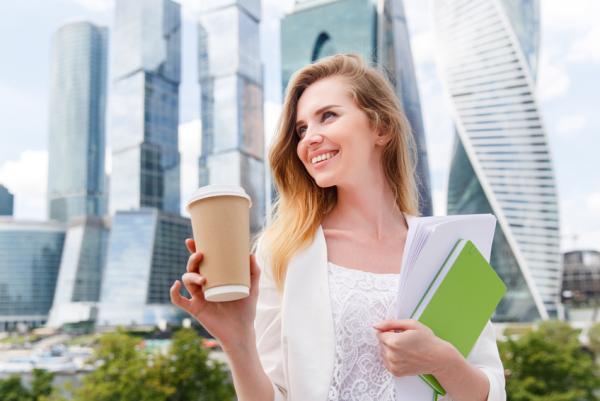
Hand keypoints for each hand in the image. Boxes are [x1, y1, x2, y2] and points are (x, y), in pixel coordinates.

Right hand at [170, 238, 260, 352]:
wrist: (241, 332)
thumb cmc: (246, 310)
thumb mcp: (252, 288)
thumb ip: (254, 271)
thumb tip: (250, 254)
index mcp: (215, 278)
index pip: (202, 261)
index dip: (194, 250)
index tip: (192, 240)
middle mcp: (204, 286)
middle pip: (192, 268)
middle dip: (192, 259)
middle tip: (201, 255)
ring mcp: (198, 297)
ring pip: (186, 281)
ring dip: (190, 276)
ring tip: (202, 279)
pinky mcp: (195, 309)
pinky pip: (179, 300)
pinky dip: (174, 293)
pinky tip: (176, 285)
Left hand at [373, 319, 453, 377]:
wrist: (438, 358)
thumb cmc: (427, 339)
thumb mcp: (411, 324)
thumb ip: (390, 323)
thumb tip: (375, 325)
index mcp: (393, 342)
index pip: (380, 333)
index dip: (389, 331)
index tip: (399, 332)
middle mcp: (391, 355)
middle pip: (381, 343)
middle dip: (389, 340)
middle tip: (405, 340)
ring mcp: (393, 365)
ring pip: (383, 352)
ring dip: (390, 349)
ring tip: (405, 349)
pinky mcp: (396, 372)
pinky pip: (387, 361)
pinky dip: (393, 358)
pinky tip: (404, 356)